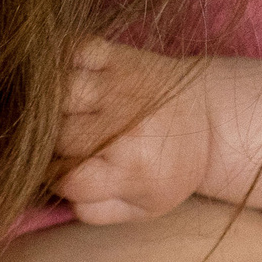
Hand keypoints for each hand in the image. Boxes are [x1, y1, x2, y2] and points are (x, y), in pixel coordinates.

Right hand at [52, 38, 213, 223]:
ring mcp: (121, 87)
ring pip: (56, 92)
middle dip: (52, 143)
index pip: (64, 177)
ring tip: (63, 113)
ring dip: (51, 104)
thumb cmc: (169, 168)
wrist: (209, 118)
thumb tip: (56, 188)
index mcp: (131, 170)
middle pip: (56, 136)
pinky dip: (61, 60)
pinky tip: (69, 78)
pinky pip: (71, 50)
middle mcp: (125, 128)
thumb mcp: (143, 207)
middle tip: (66, 143)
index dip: (57, 177)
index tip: (67, 170)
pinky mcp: (119, 56)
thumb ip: (95, 211)